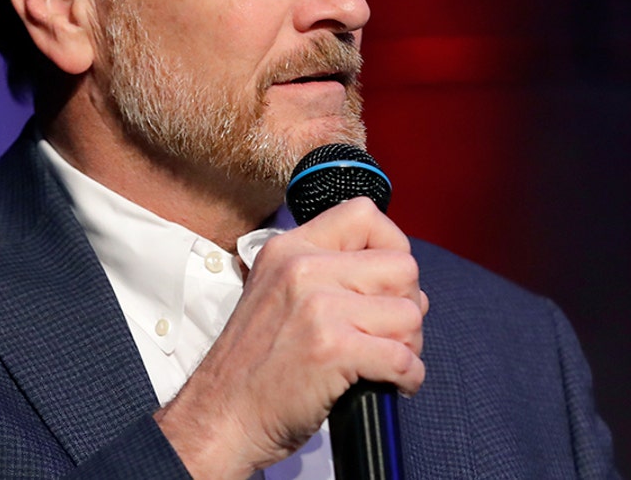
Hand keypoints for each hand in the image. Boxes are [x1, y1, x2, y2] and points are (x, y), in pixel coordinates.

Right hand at [154, 197, 426, 478]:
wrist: (221, 417)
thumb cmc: (252, 368)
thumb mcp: (275, 294)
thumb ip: (323, 274)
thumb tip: (396, 280)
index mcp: (288, 250)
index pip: (364, 214)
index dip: (392, 247)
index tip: (387, 284)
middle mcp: (302, 269)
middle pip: (402, 267)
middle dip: (407, 305)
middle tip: (386, 334)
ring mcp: (317, 308)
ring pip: (409, 313)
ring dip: (409, 345)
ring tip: (383, 362)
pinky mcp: (332, 349)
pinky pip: (403, 357)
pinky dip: (408, 377)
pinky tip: (389, 384)